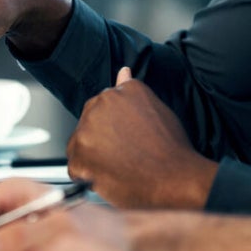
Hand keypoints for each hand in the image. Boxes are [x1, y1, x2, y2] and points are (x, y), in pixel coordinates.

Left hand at [67, 67, 217, 208]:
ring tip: (120, 167)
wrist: (174, 179)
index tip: (124, 138)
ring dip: (94, 157)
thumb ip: (131, 91)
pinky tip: (111, 177)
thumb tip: (123, 72)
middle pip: (89, 124)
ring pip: (79, 145)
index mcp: (118, 92)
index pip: (102, 106)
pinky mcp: (80, 157)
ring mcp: (86, 131)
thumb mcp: (156, 107)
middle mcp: (99, 106)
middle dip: (101, 139)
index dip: (113, 127)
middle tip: (125, 155)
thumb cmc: (171, 148)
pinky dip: (88, 176)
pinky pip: (75, 168)